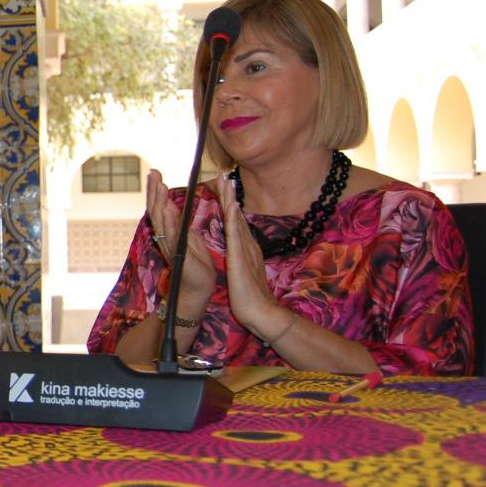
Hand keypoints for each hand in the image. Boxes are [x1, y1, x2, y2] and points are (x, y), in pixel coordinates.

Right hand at [146, 169, 215, 308]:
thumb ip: (180, 223)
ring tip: (159, 185)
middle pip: (157, 211)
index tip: (155, 173)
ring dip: (159, 202)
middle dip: (155, 191)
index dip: (157, 191)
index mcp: (170, 233)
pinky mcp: (180, 256)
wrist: (198, 290)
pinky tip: (167, 210)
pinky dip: (169, 222)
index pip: (161, 208)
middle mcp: (167, 238)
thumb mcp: (189, 239)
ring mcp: (171, 247)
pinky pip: (173, 237)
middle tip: (153, 173)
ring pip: (162, 222)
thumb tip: (171, 205)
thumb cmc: (196, 266)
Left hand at [217, 176, 290, 334]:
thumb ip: (243, 258)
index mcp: (245, 248)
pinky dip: (234, 219)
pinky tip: (232, 205)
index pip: (236, 221)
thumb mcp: (244, 271)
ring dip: (231, 200)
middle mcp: (246, 245)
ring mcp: (245, 249)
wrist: (260, 312)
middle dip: (230, 195)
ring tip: (227, 180)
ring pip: (236, 219)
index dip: (230, 204)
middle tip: (226, 174)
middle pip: (237, 215)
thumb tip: (239, 250)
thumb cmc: (250, 296)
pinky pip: (236, 235)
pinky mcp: (240, 257)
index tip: (225, 187)